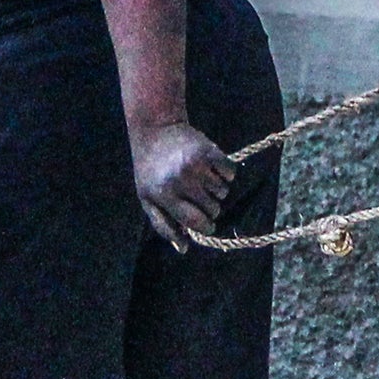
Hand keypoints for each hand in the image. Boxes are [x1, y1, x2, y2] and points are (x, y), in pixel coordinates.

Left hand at [131, 122, 235, 248]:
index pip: (195, 222)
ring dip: (217, 190)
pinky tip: (212, 168)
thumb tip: (183, 248)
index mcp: (164, 195)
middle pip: (213, 208)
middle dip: (211, 208)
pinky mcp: (209, 151)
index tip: (207, 224)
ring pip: (223, 192)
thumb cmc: (150, 170)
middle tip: (200, 197)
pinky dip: (226, 173)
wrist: (155, 130)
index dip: (205, 227)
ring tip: (202, 180)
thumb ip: (164, 225)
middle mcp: (181, 181)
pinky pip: (230, 173)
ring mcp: (196, 165)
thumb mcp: (148, 199)